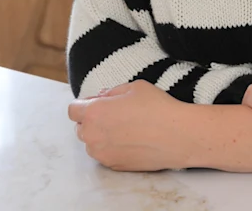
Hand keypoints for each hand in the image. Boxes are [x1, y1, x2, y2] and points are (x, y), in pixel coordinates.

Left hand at [68, 81, 191, 170]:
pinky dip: (113, 148)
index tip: (99, 103)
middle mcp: (92, 135)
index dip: (84, 105)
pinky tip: (132, 141)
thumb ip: (112, 91)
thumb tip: (102, 97)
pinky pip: (105, 155)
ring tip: (125, 130)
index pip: (73, 110)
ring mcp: (101, 153)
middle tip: (115, 116)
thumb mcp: (136, 87)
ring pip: (92, 143)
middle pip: (81, 128)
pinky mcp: (113, 165)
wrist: (178, 136)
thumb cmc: (159, 107)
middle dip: (92, 121)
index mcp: (94, 112)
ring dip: (101, 136)